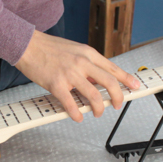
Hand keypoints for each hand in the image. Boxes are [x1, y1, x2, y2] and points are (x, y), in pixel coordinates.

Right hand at [15, 31, 140, 121]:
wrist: (27, 45)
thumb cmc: (48, 48)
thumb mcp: (74, 50)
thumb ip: (87, 64)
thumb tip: (97, 80)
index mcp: (88, 53)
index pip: (113, 68)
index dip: (127, 79)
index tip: (135, 85)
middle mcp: (82, 63)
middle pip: (110, 83)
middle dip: (117, 97)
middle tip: (116, 104)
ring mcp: (70, 74)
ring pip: (94, 96)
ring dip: (98, 108)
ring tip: (97, 112)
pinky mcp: (56, 84)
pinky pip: (71, 104)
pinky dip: (77, 114)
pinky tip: (78, 117)